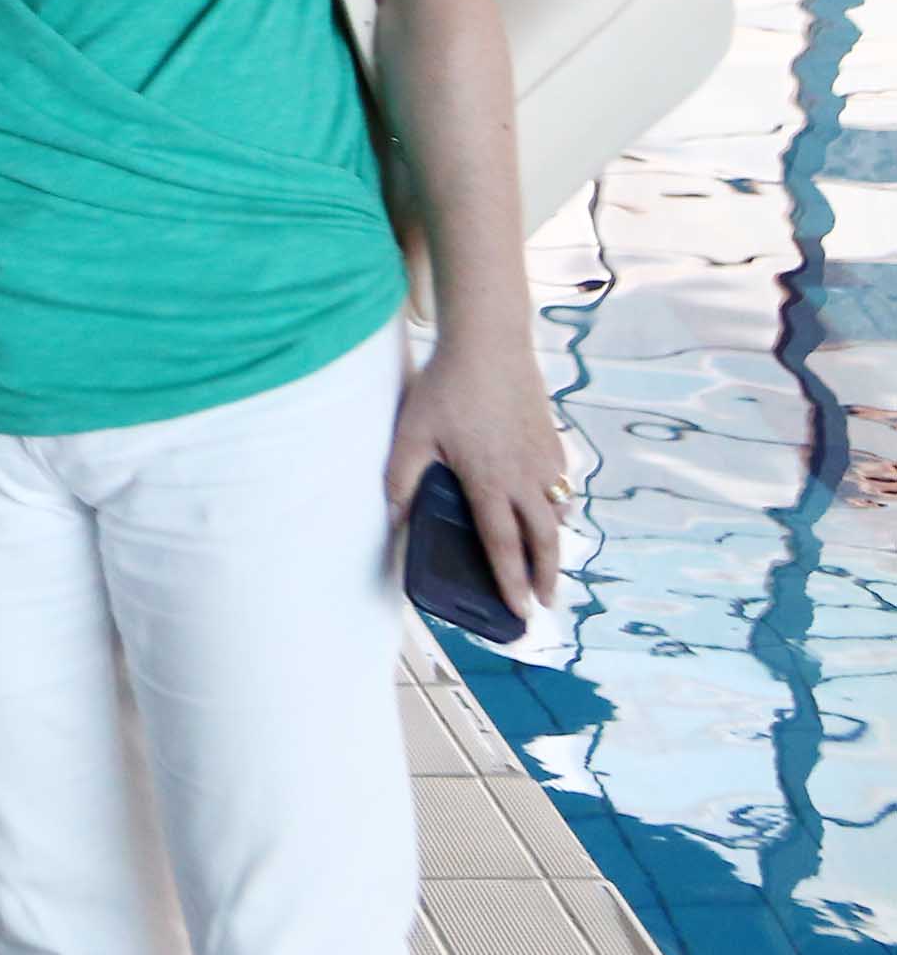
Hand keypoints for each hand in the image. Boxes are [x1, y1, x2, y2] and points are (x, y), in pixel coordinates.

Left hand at [387, 334, 569, 619]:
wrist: (490, 344)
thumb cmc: (446, 388)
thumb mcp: (411, 433)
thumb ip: (401, 479)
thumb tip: (393, 519)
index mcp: (489, 482)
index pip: (502, 545)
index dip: (511, 582)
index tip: (520, 610)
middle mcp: (525, 478)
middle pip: (544, 540)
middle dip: (546, 576)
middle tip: (547, 603)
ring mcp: (545, 459)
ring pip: (557, 513)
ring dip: (554, 542)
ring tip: (547, 563)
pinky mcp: (553, 440)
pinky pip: (562, 485)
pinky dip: (559, 506)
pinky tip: (550, 510)